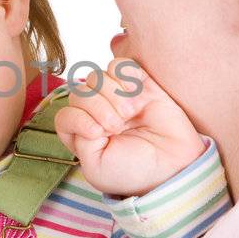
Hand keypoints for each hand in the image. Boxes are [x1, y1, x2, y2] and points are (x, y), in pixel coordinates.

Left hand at [54, 60, 206, 198]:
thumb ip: (79, 138)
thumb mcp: (96, 167)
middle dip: (96, 107)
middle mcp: (98, 114)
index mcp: (84, 135)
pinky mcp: (140, 84)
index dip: (77, 119)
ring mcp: (118, 97)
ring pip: (97, 77)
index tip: (97, 133)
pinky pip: (120, 66)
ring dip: (111, 94)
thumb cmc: (134, 171)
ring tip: (129, 113)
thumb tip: (83, 111)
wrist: (172, 165)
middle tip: (116, 126)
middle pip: (80, 92)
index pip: (66, 115)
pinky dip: (123, 75)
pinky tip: (134, 93)